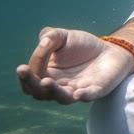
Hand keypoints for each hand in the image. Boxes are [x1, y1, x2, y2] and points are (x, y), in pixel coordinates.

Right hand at [16, 27, 133, 104]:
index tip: (23, 66)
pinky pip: (89, 96)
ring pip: (63, 98)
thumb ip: (49, 37)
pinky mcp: (97, 90)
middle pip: (41, 93)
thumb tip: (42, 42)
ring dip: (54, 91)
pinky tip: (77, 93)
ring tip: (46, 82)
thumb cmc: (82, 46)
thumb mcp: (63, 36)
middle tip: (24, 72)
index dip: (26, 76)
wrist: (111, 49)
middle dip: (31, 84)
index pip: (31, 82)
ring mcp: (78, 90)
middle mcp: (60, 87)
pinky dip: (84, 96)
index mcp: (48, 76)